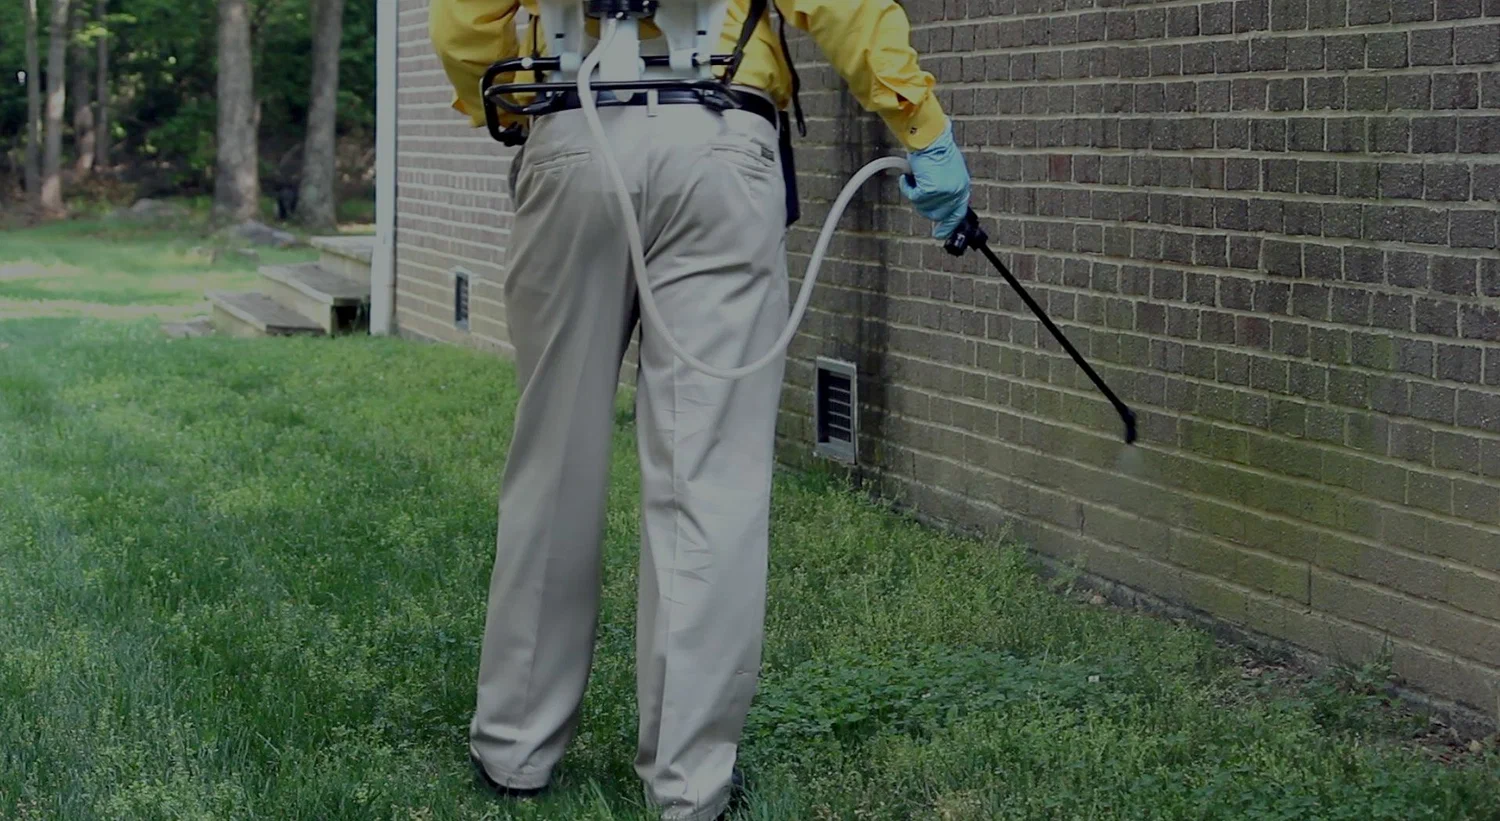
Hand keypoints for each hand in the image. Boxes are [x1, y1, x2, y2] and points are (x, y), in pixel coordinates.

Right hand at [898, 122, 971, 238]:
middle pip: (937, 214)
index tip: (940, 234)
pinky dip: (908, 187)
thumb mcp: (948, 171)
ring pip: (924, 207)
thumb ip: (946, 188)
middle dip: (925, 205)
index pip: (957, 214)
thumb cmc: (935, 148)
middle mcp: (957, 192)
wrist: (929, 137)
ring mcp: (945, 193)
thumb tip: (937, 202)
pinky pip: (914, 198)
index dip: (948, 226)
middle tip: (918, 191)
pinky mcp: (931, 191)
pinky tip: (909, 177)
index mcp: (962, 187)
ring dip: (916, 194)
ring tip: (916, 177)